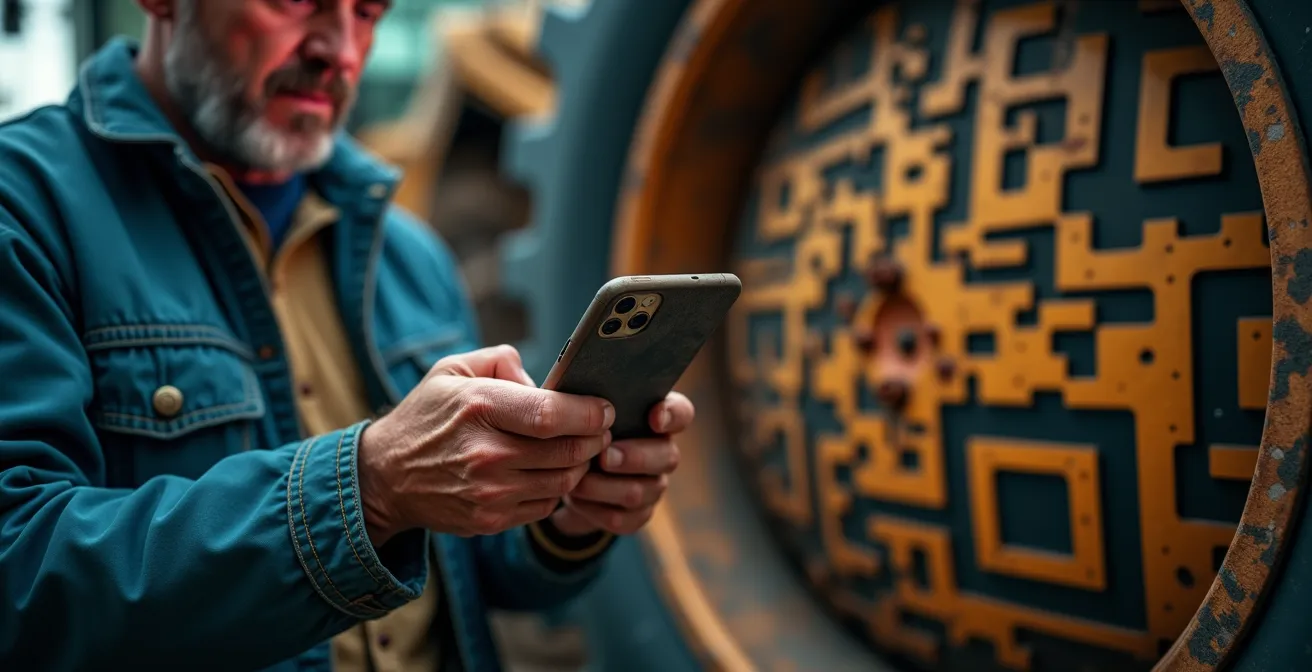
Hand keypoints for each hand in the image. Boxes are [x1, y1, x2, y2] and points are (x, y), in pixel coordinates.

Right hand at [357, 345, 613, 544]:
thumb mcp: (452, 370)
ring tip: (579, 449)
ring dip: (581, 465)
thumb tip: (543, 379)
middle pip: (568, 450)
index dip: (588, 413)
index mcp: (479, 407)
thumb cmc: (427, 416)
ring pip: (563, 481)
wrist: (386, 476)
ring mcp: (489, 492)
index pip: (551, 414)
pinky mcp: (491, 519)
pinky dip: (556, 488)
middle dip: (596, 439)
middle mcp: (485, 453)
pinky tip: (549, 472)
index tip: (604, 409)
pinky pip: (545, 505)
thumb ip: (502, 359)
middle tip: (601, 429)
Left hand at [547, 392, 692, 535]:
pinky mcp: (636, 515)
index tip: (654, 418)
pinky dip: (594, 510)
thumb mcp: (580, 412)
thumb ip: (587, 403)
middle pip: (667, 456)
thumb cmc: (577, 432)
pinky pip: (622, 518)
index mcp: (655, 419)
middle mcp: (662, 452)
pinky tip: (576, 500)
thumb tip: (573, 396)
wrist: (566, 476)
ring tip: (577, 482)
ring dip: (605, 487)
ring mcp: (652, 486)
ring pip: (640, 491)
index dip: (673, 415)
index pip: (681, 413)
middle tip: (605, 457)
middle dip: (634, 458)